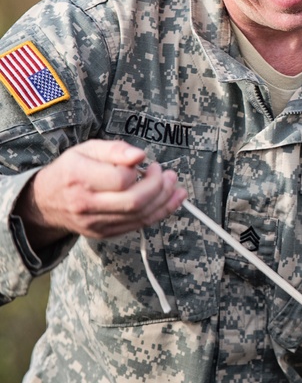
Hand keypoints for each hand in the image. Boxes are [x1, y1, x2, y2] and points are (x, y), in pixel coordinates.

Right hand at [16, 140, 187, 249]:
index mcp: (79, 178)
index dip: (139, 171)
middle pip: (134, 202)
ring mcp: (96, 223)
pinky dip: (162, 212)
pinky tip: (174, 198)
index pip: (120, 179)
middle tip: (167, 173)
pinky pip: (139, 225)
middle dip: (159, 186)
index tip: (145, 163)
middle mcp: (86, 204)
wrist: (47, 202)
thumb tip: (140, 155)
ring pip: (141, 216)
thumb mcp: (87, 149)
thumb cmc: (72, 170)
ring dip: (165, 199)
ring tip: (173, 183)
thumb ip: (115, 149)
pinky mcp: (105, 233)